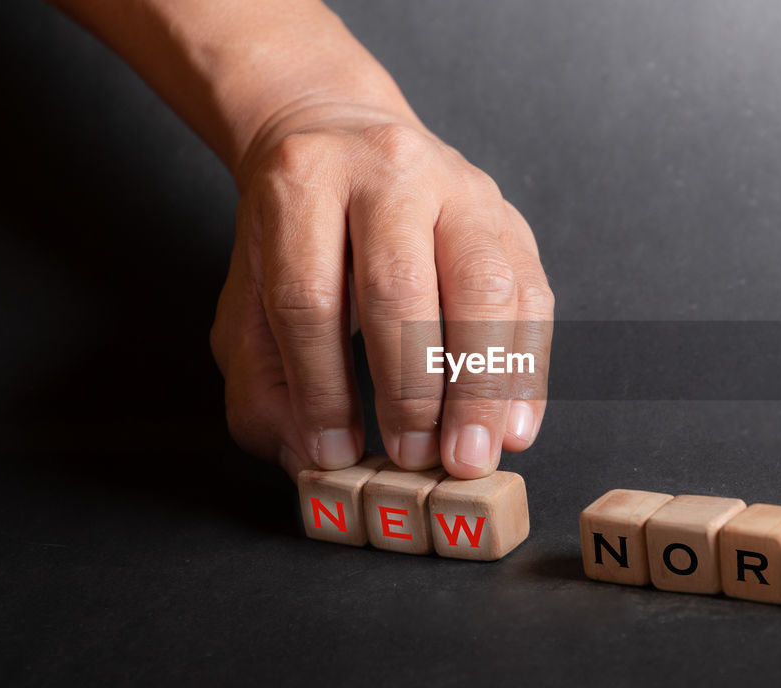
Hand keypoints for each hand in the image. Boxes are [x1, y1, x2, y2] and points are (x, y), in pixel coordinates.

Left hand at [210, 102, 553, 479]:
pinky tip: (514, 424)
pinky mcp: (510, 219)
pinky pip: (533, 297)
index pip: (311, 297)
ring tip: (471, 450)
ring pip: (483, 286)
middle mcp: (388, 172)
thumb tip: (312, 453)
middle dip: (411, 388)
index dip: (322, 387)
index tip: (333, 452)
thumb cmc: (296, 232)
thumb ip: (262, 382)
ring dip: (482, 383)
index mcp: (304, 182)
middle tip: (416, 457)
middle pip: (402, 286)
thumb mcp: (247, 295)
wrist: (344, 137)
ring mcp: (462, 190)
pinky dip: (526, 369)